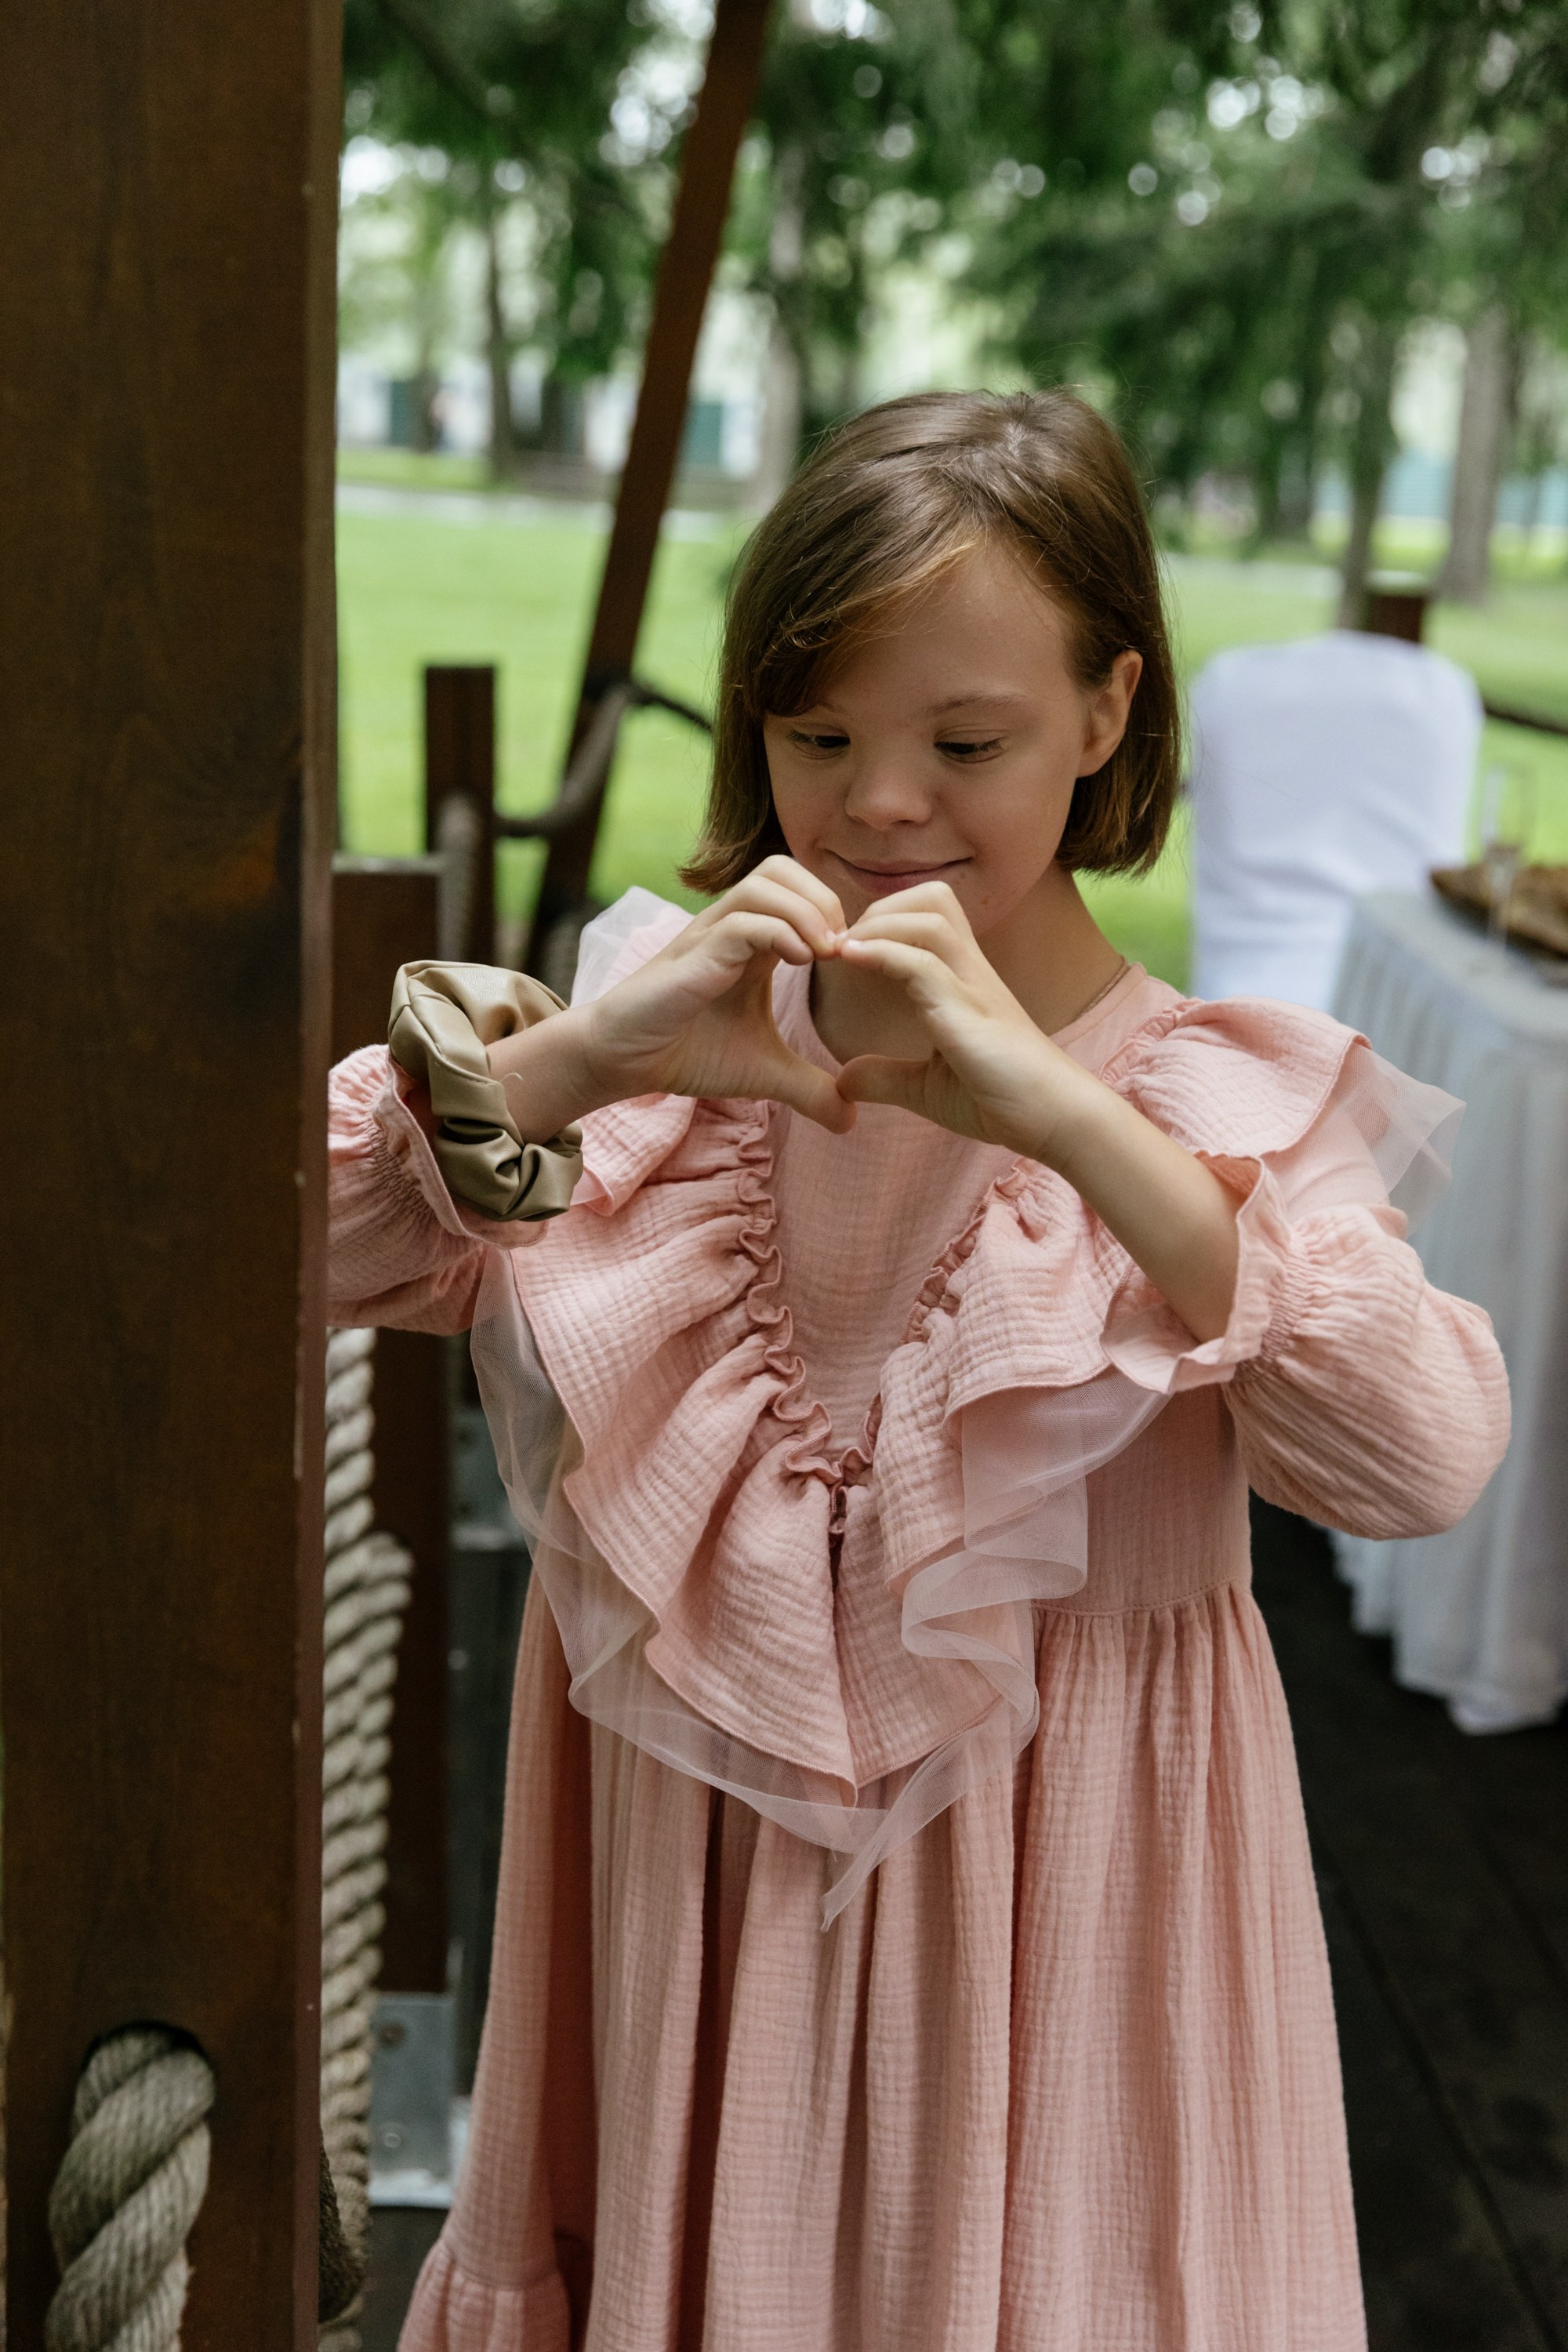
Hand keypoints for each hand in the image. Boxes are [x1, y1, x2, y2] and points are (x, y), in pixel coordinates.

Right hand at [490, 858, 854, 1136]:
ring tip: (827, 954)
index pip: (800, 889)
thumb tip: (851, 1120)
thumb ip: (809, 1088)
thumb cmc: (689, 1052)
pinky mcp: (695, 954)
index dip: (834, 912)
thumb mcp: (764, 1072)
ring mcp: (710, 934)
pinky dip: (779, 932)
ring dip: (807, 911)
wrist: (626, 1060)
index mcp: (753, 940)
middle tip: (843, 949)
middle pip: (783, 868)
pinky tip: (800, 963)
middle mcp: (732, 926)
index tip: (854, 960)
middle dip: (824, 898)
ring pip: (765, 882)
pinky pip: (741, 921)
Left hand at [836, 881, 1241, 1339]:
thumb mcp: (927, 1088)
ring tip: (840, 949)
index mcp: (962, 981)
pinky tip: (849, 959)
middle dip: (880, 908)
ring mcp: (973, 986)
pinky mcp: (969, 1010)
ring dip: (877, 925)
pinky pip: (923, 962)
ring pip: (928, 917)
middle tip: (840, 944)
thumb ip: (886, 1077)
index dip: (883, 920)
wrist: (1055, 1120)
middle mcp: (970, 971)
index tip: (841, 950)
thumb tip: (843, 1079)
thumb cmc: (1001, 1100)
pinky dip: (883, 953)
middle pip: (930, 898)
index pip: (926, 917)